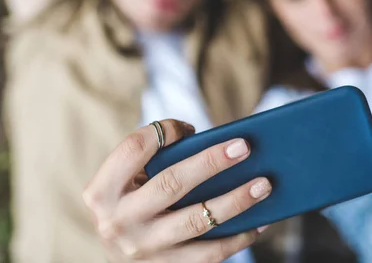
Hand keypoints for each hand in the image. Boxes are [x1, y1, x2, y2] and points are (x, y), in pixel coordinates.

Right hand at [83, 119, 271, 261]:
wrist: (118, 250)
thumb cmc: (132, 199)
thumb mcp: (129, 178)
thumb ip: (157, 158)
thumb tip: (216, 142)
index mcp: (102, 190)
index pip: (134, 148)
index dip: (163, 131)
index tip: (192, 126)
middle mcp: (118, 221)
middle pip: (172, 184)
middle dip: (211, 163)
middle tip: (243, 147)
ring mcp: (142, 249)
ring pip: (196, 222)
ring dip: (235, 202)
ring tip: (263, 184)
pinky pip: (209, 254)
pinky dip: (239, 237)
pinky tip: (261, 220)